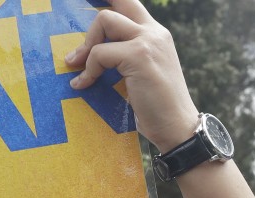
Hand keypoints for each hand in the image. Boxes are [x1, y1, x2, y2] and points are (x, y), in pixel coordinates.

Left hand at [65, 0, 200, 151]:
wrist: (178, 128)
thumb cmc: (158, 107)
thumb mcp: (143, 72)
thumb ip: (126, 55)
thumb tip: (91, 52)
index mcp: (156, 34)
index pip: (129, 3)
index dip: (110, 0)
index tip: (91, 3)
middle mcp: (154, 32)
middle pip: (117, 4)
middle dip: (92, 24)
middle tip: (78, 52)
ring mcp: (148, 41)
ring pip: (105, 21)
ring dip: (86, 46)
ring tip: (76, 65)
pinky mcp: (139, 55)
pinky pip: (100, 52)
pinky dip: (87, 70)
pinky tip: (82, 84)